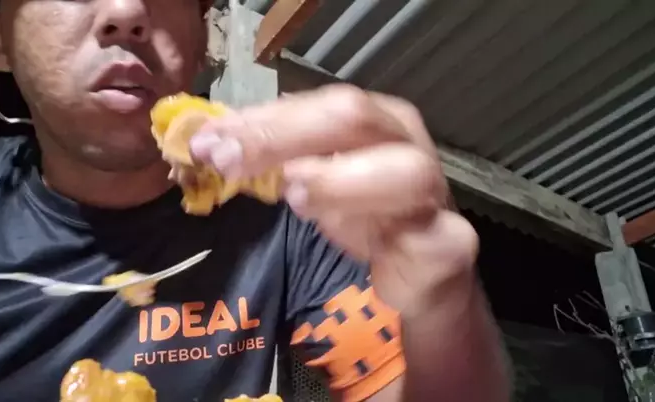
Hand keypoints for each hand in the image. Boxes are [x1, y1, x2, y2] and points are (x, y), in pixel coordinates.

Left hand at [189, 84, 478, 309]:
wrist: (420, 267)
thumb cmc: (364, 213)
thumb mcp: (312, 179)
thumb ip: (272, 158)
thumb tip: (209, 138)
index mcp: (373, 120)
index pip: (316, 104)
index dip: (261, 119)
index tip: (207, 139)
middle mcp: (405, 143)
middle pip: (353, 119)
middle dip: (283, 136)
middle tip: (228, 160)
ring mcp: (431, 192)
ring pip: (401, 170)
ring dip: (338, 178)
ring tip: (290, 192)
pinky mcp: (447, 242)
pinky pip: (422, 235)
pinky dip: (378, 231)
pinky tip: (336, 232)